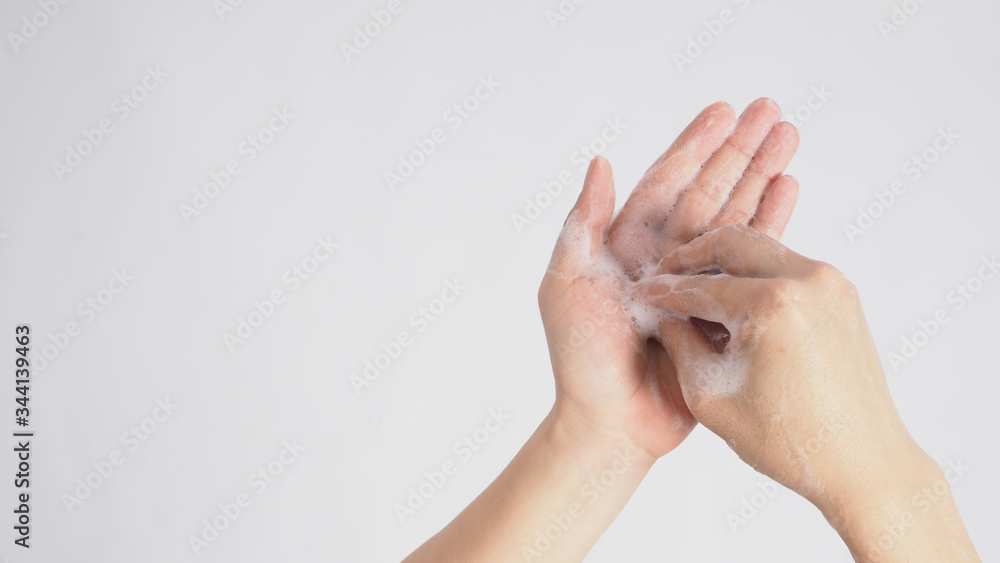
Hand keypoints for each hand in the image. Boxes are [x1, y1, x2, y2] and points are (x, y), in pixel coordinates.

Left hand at [539, 100, 799, 459]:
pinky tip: (789, 190)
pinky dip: (771, 222)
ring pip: (734, 214)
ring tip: (789, 138)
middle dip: (739, 149)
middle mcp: (663, 254)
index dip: (694, 144)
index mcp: (625, 243)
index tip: (723, 111)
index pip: (666, 180)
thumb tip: (601, 162)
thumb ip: (584, 224)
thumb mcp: (566, 285)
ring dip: (761, 176)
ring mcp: (695, 279)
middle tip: (771, 110)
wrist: (612, 423)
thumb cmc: (580, 360)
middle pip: (708, 188)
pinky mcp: (721, 307)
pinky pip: (750, 256)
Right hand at [635, 225, 978, 560]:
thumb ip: (680, 345)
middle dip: (691, 258)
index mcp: (773, 305)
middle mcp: (808, 281)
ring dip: (725, 266)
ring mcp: (831, 284)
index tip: (642, 294)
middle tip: (665, 278)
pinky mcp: (843, 294)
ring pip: (761, 251)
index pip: (700, 285)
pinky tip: (734, 308)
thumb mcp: (710, 397)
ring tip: (697, 296)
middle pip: (732, 243)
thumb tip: (665, 315)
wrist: (864, 463)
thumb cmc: (791, 442)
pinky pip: (787, 267)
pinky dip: (755, 277)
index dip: (663, 291)